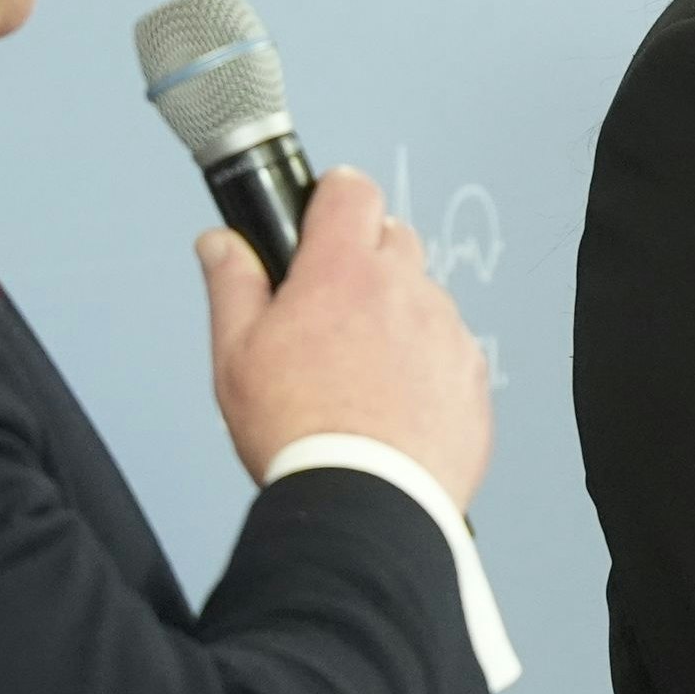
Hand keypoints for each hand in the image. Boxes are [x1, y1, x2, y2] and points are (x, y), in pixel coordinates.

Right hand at [199, 166, 491, 505]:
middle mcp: (405, 289)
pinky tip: (394, 405)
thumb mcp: (236, 355)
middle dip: (364, 261)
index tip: (320, 219)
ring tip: (360, 374)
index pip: (351, 190)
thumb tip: (221, 243)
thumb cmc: (297, 432)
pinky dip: (426, 367)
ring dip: (397, 317)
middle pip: (393, 239)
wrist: (365, 503)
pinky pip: (450, 352)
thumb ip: (232, 284)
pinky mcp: (473, 378)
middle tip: (330, 311)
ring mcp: (447, 332)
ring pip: (423, 299)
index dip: (333, 198)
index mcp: (343, 270)